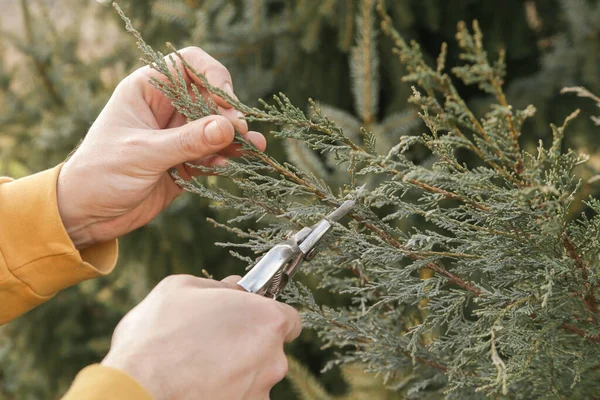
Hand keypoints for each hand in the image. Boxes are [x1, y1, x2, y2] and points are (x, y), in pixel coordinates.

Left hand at [56, 47, 265, 248]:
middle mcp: (165, 109)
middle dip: (228, 112)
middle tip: (239, 131)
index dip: (212, 77)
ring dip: (234, 137)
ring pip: (215, 128)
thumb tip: (229, 127)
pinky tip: (234, 164)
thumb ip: (187, 141)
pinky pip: (213, 154)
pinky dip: (225, 158)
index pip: (188, 65)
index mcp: (147, 91)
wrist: (87, 215)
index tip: (226, 101)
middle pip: (209, 97)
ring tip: (254, 148)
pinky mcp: (185, 162)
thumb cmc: (100, 174)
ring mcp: (177, 136)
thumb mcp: (143, 154)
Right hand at [101, 275, 301, 399]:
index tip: (248, 319)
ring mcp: (260, 391)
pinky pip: (240, 397)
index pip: (289, 320)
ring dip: (237, 371)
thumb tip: (235, 286)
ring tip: (199, 366)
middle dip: (249, 344)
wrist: (137, 388)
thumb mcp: (183, 288)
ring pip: (255, 377)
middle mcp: (273, 358)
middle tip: (214, 341)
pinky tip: (197, 386)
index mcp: (266, 320)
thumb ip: (219, 286)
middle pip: (271, 349)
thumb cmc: (158, 333)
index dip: (267, 318)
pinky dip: (225, 392)